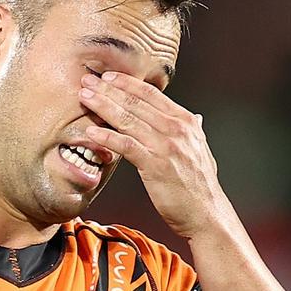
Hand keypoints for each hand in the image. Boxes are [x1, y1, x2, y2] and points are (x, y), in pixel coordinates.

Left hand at [79, 71, 228, 237]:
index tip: (106, 76)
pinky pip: (126, 146)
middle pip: (135, 102)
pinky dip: (106, 137)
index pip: (151, 93)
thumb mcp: (200, 150)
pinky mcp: (156, 165)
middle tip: (87, 80)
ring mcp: (167, 146)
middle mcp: (177, 128)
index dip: (126, 82)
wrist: (206, 214)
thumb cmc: (198, 184)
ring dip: (102, 106)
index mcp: (186, 121)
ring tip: (84, 98)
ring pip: (128, 119)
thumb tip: (196, 117)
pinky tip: (90, 132)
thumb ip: (193, 131)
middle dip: (108, 89)